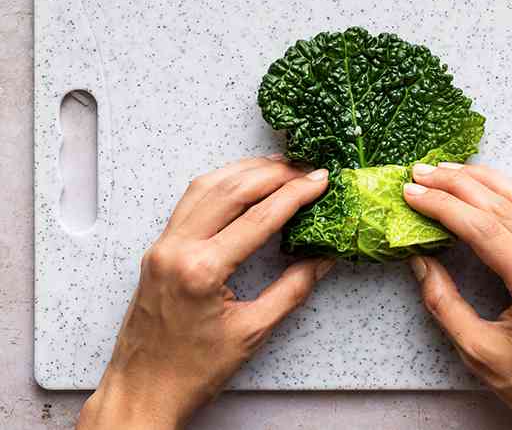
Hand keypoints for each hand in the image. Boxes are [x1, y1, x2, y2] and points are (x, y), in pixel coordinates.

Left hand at [78, 156, 333, 429]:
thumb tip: (322, 258)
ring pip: (207, 186)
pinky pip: (191, 201)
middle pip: (232, 190)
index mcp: (202, 270)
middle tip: (307, 170)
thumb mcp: (252, 332)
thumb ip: (293, 289)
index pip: (260, 217)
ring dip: (246, 171)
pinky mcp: (158, 250)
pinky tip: (241, 182)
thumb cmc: (192, 371)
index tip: (321, 180)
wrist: (141, 391)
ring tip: (280, 167)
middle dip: (274, 173)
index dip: (297, 194)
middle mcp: (177, 250)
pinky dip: (221, 183)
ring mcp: (163, 247)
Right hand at [404, 163, 511, 429]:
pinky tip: (488, 187)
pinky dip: (511, 196)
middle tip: (423, 172)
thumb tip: (419, 260)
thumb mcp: (480, 354)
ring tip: (450, 170)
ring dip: (487, 181)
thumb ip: (445, 304)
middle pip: (506, 208)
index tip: (414, 192)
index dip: (446, 206)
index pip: (487, 230)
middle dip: (460, 185)